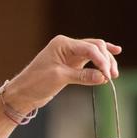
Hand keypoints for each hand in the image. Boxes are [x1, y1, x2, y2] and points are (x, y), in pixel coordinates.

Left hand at [3, 35, 121, 112]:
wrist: (23, 93)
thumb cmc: (35, 83)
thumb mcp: (60, 78)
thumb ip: (82, 76)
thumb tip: (103, 77)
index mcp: (62, 43)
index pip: (89, 48)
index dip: (101, 60)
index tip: (108, 75)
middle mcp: (67, 45)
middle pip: (95, 47)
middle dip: (106, 60)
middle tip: (112, 76)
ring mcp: (70, 54)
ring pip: (95, 53)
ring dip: (105, 62)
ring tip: (112, 75)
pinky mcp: (72, 64)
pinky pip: (90, 60)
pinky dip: (100, 62)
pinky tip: (114, 56)